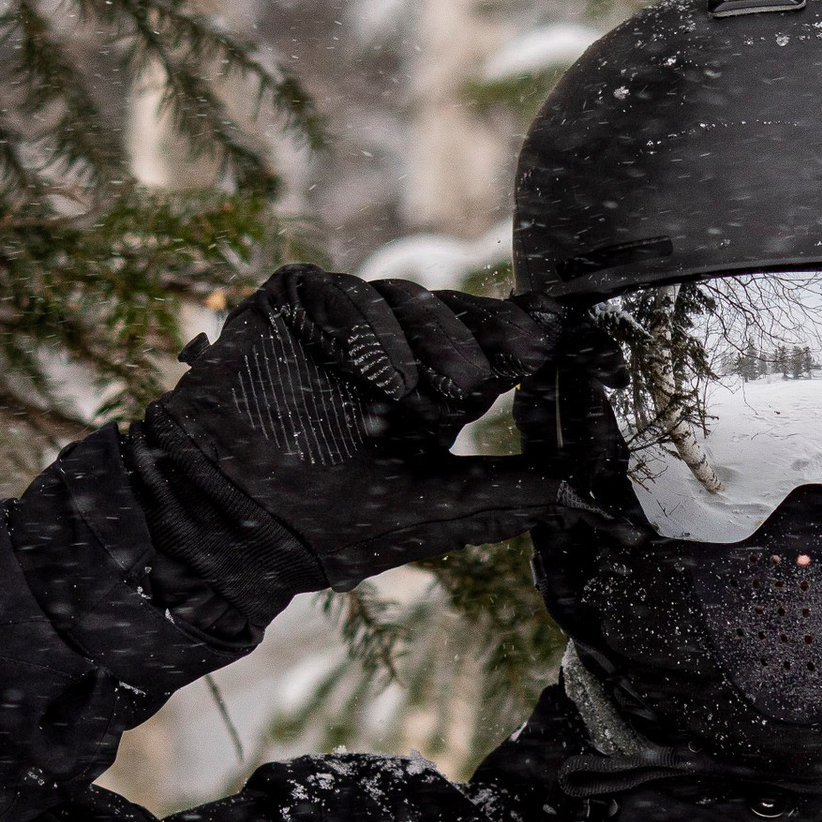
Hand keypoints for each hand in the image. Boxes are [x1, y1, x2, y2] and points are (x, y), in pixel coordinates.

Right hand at [137, 268, 564, 586]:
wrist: (227, 523)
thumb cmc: (327, 527)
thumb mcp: (431, 512)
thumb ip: (508, 496)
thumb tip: (595, 505)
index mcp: (437, 393)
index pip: (494, 348)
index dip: (531, 342)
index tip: (566, 346)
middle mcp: (397, 351)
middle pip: (460, 314)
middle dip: (494, 334)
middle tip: (523, 355)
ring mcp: (341, 325)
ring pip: (406, 301)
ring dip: (436, 338)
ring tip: (450, 387)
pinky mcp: (291, 308)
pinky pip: (335, 295)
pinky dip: (365, 329)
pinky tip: (386, 374)